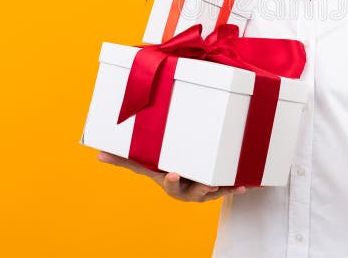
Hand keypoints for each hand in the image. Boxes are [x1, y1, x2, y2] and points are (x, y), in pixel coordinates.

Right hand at [97, 151, 246, 201]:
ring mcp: (204, 190)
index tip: (174, 173)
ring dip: (224, 191)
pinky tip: (249, 184)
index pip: (170, 184)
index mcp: (171, 183)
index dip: (172, 181)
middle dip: (201, 190)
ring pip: (214, 193)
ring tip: (232, 187)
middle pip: (194, 193)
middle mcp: (188, 190)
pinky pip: (229, 188)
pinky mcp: (218, 187)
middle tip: (207, 185)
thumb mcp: (146, 164)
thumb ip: (125, 160)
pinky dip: (238, 186)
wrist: (184, 177)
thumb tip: (98, 155)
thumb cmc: (163, 168)